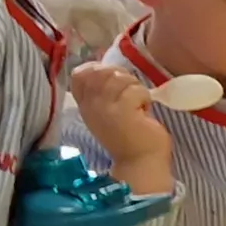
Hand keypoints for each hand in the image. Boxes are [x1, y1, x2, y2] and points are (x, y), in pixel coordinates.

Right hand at [68, 64, 171, 194]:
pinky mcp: (122, 112)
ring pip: (120, 77)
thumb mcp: (108, 110)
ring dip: (136, 89)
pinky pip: (135, 89)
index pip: (80, 73)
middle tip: (130, 98)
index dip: (99, 70)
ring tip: (137, 107)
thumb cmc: (129, 134)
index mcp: (85, 105)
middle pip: (103, 70)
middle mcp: (90, 105)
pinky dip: (145, 98)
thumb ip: (102, 89)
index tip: (114, 86)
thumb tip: (103, 64)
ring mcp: (105, 108)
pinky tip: (143, 113)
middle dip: (122, 77)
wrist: (140, 161)